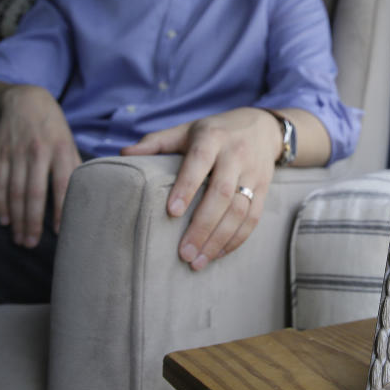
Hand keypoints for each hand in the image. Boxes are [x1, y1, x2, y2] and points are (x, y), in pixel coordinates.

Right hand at [0, 85, 80, 246]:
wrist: (25, 99)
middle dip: (33, 221)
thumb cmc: (53, 127)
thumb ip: (75, 167)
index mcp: (62, 149)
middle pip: (35, 193)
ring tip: (20, 239)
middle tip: (33, 244)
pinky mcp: (0, 152)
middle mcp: (40, 151)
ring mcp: (18, 152)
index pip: (63, 185)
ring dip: (17, 218)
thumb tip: (88, 195)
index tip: (60, 232)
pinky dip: (0, 203)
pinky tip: (4, 220)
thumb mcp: (69, 142)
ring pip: (15, 191)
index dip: (60, 210)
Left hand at [121, 107, 280, 269]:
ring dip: (219, 239)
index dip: (187, 186)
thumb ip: (157, 142)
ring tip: (198, 261)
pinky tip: (218, 254)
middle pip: (222, 193)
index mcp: (213, 137)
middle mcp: (236, 154)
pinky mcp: (264, 188)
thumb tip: (124, 155)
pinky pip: (253, 218)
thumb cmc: (215, 132)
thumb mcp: (187, 130)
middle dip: (202, 226)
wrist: (263, 127)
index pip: (200, 161)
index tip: (172, 212)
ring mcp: (253, 173)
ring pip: (240, 210)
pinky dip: (237, 239)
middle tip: (183, 253)